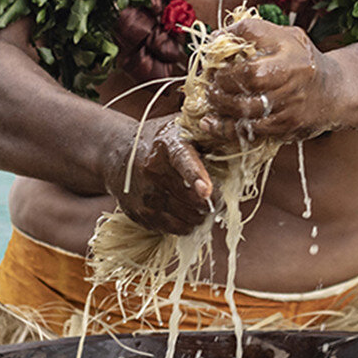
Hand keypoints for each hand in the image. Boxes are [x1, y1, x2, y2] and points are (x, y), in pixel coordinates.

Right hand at [107, 120, 213, 235]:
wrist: (117, 154)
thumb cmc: (161, 140)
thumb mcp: (181, 127)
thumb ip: (209, 133)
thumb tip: (240, 137)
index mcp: (168, 146)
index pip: (183, 162)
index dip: (196, 177)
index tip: (207, 191)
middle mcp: (153, 172)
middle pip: (192, 199)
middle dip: (213, 201)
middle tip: (217, 195)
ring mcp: (145, 196)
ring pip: (188, 218)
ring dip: (201, 214)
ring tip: (200, 202)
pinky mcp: (140, 215)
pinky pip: (175, 229)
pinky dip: (187, 223)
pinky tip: (185, 209)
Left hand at [186, 16, 338, 150]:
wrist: (334, 93)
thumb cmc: (302, 62)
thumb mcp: (286, 37)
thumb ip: (253, 33)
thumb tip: (215, 37)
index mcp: (291, 47)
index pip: (254, 34)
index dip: (227, 42)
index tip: (214, 51)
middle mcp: (293, 74)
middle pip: (250, 75)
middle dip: (223, 78)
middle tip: (211, 80)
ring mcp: (290, 104)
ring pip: (246, 106)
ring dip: (220, 103)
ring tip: (211, 97)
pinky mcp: (285, 127)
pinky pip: (249, 130)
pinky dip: (225, 127)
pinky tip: (210, 123)